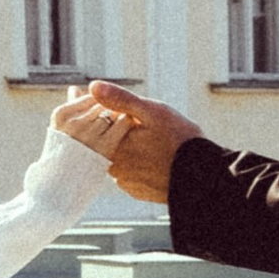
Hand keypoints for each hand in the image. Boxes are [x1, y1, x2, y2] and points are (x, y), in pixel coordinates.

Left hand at [82, 82, 197, 205]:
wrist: (203, 178)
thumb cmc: (180, 141)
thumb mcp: (152, 112)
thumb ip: (120, 100)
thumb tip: (92, 87)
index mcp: (114, 147)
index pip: (92, 122)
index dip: (84, 105)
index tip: (74, 92)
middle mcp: (115, 168)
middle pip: (101, 140)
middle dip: (101, 124)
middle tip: (99, 107)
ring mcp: (126, 181)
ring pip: (115, 157)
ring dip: (118, 144)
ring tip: (126, 131)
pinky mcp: (138, 191)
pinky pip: (127, 172)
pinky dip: (130, 161)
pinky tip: (142, 152)